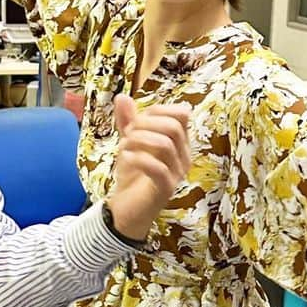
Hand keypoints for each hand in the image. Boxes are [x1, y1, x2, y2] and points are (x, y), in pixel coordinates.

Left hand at [106, 95, 191, 242]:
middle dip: (146, 124)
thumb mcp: (129, 144)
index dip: (157, 111)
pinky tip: (125, 157)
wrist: (125, 210)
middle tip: (127, 133)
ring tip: (123, 146)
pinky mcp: (165, 190)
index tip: (135, 121)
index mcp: (179, 143)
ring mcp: (177, 174)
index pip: (181, 115)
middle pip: (174, 126)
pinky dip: (137, 158)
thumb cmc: (132, 176)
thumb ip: (127, 121)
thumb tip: (122, 96)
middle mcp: (183, 157)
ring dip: (139, 140)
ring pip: (166, 144)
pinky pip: (157, 168)